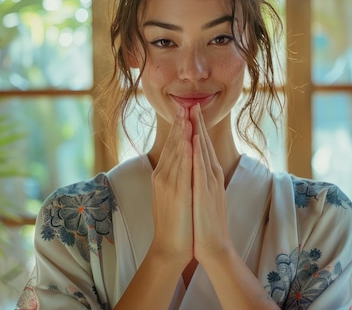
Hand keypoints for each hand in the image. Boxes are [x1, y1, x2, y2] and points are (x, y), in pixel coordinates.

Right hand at [150, 106, 193, 267]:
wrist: (170, 246)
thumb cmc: (175, 223)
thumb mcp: (172, 195)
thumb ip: (175, 177)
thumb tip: (180, 164)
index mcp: (163, 175)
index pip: (172, 147)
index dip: (178, 129)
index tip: (183, 112)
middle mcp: (163, 176)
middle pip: (172, 145)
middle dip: (179, 124)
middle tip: (184, 104)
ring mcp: (169, 184)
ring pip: (176, 153)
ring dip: (181, 133)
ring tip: (186, 115)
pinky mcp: (177, 193)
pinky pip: (182, 169)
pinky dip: (185, 153)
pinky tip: (188, 141)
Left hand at [190, 104, 233, 263]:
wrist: (212, 246)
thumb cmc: (205, 223)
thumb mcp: (202, 195)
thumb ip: (200, 179)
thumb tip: (194, 167)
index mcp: (209, 176)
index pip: (202, 147)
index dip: (197, 129)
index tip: (191, 112)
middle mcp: (211, 176)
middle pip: (205, 145)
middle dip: (198, 123)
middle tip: (193, 103)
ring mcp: (210, 183)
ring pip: (203, 151)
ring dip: (198, 130)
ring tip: (193, 112)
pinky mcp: (205, 192)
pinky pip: (201, 168)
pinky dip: (198, 152)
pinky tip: (196, 139)